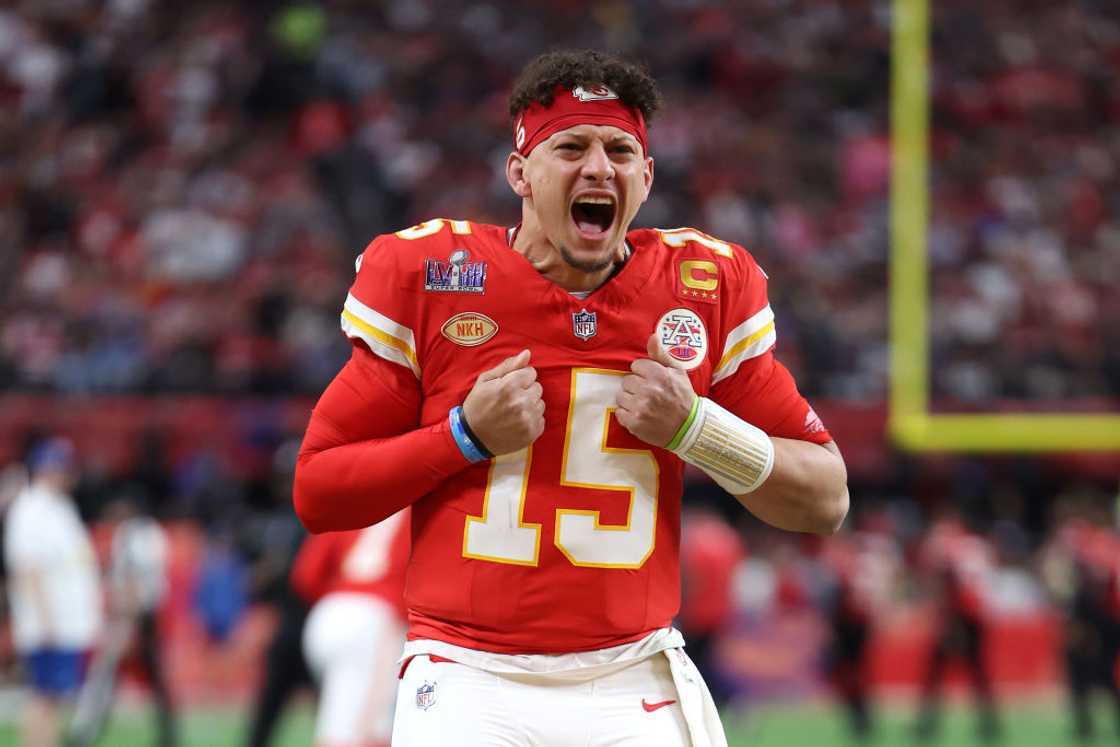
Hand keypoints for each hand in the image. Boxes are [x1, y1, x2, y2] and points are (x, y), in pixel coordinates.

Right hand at [462, 349, 544, 455]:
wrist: (472, 438)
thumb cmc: (477, 406)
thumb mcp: (486, 381)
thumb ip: (508, 366)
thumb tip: (527, 353)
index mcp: (509, 387)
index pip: (531, 372)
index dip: (520, 377)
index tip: (510, 385)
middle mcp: (521, 403)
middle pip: (538, 387)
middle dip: (526, 390)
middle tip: (510, 399)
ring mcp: (528, 419)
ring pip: (540, 403)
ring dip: (530, 405)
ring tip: (513, 412)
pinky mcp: (532, 433)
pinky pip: (541, 419)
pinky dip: (531, 420)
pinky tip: (517, 422)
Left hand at [615, 333, 696, 447]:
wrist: (690, 428)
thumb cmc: (683, 398)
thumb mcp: (677, 372)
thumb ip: (661, 355)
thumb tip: (652, 336)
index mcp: (659, 375)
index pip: (636, 366)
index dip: (643, 373)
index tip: (651, 381)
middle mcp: (648, 390)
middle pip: (626, 381)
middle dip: (635, 387)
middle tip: (648, 394)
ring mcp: (640, 407)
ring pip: (621, 396)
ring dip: (630, 400)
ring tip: (643, 405)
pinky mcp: (634, 422)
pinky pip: (619, 413)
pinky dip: (627, 415)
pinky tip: (640, 415)